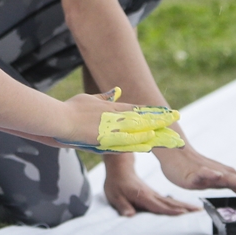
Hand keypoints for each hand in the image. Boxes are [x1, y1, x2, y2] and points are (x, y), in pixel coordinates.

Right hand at [58, 87, 184, 152]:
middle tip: (176, 117)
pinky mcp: (105, 139)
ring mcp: (111, 128)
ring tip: (169, 133)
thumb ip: (104, 97)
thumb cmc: (70, 108)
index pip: (137, 109)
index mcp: (112, 107)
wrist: (59, 119)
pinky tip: (150, 144)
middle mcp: (115, 117)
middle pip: (142, 118)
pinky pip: (126, 142)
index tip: (164, 112)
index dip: (152, 111)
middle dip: (160, 119)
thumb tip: (116, 91)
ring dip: (155, 132)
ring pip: (138, 130)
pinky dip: (139, 142)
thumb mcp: (89, 98)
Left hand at [102, 156, 199, 216]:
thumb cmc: (115, 184)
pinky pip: (169, 201)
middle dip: (186, 208)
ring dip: (186, 206)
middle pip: (171, 203)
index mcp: (143, 196)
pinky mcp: (155, 195)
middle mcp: (152, 195)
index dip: (171, 211)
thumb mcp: (114, 196)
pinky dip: (179, 205)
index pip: (159, 205)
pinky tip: (186, 209)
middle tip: (200, 212)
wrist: (120, 170)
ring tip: (199, 210)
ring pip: (173, 201)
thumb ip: (123, 206)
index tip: (184, 214)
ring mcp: (155, 194)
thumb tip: (129, 216)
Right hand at [155, 144, 235, 213]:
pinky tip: (217, 176)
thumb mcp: (218, 180)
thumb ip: (234, 184)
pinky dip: (211, 175)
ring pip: (228, 178)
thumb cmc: (197, 169)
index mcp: (228, 179)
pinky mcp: (195, 173)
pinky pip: (204, 174)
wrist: (176, 155)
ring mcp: (210, 173)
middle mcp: (223, 175)